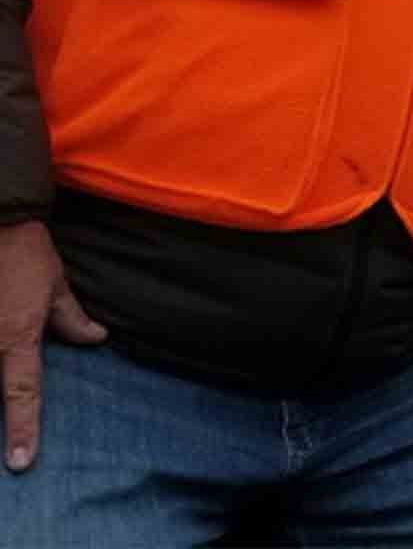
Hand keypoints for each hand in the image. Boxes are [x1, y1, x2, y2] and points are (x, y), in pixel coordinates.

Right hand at [0, 220, 106, 472]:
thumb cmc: (27, 256)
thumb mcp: (55, 287)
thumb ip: (72, 319)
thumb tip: (97, 339)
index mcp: (18, 338)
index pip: (23, 392)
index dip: (23, 428)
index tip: (21, 462)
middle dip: (1, 419)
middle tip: (14, 449)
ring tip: (2, 400)